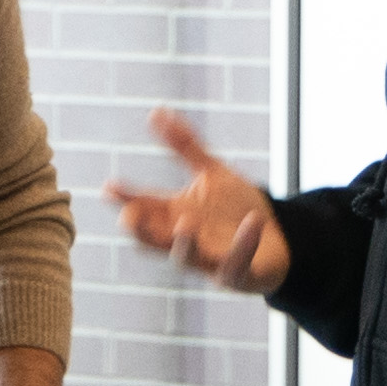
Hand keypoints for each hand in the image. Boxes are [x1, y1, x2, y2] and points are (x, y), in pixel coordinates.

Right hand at [103, 110, 289, 293]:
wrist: (277, 239)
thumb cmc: (235, 209)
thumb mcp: (212, 172)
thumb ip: (184, 146)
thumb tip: (156, 112)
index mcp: (172, 216)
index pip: (141, 207)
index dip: (125, 199)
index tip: (109, 188)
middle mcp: (183, 239)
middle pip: (152, 238)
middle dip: (141, 230)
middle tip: (130, 218)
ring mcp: (207, 259)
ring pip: (186, 257)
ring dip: (184, 243)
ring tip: (184, 223)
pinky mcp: (237, 273)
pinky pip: (237, 262)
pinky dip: (244, 244)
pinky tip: (252, 221)